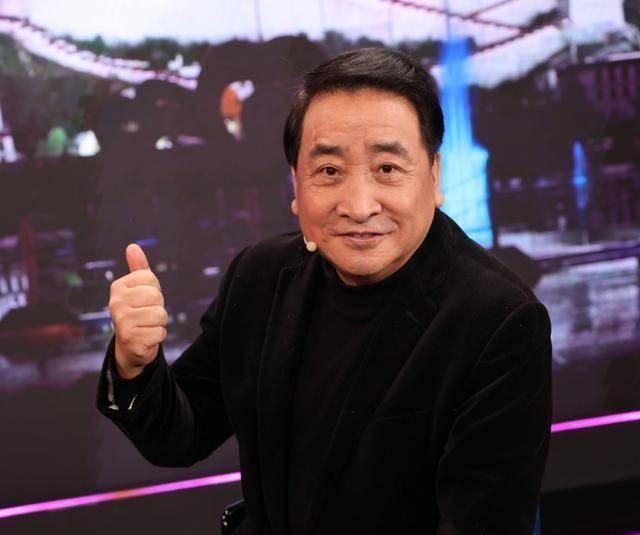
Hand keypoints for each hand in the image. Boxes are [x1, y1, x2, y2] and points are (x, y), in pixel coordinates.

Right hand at [108, 243, 167, 378]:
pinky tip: (146, 338)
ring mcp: (121, 322)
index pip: (150, 278)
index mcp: (118, 287)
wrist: (131, 346)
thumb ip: (139, 268)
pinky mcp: (131, 339)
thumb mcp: (140, 288)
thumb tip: (132, 246)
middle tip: (146, 315)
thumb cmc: (139, 312)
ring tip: (147, 326)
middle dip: (158, 307)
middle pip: (156, 296)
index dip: (154, 290)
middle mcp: (115, 303)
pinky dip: (158, 336)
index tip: (144, 300)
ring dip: (159, 323)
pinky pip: (160, 332)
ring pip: (160, 315)